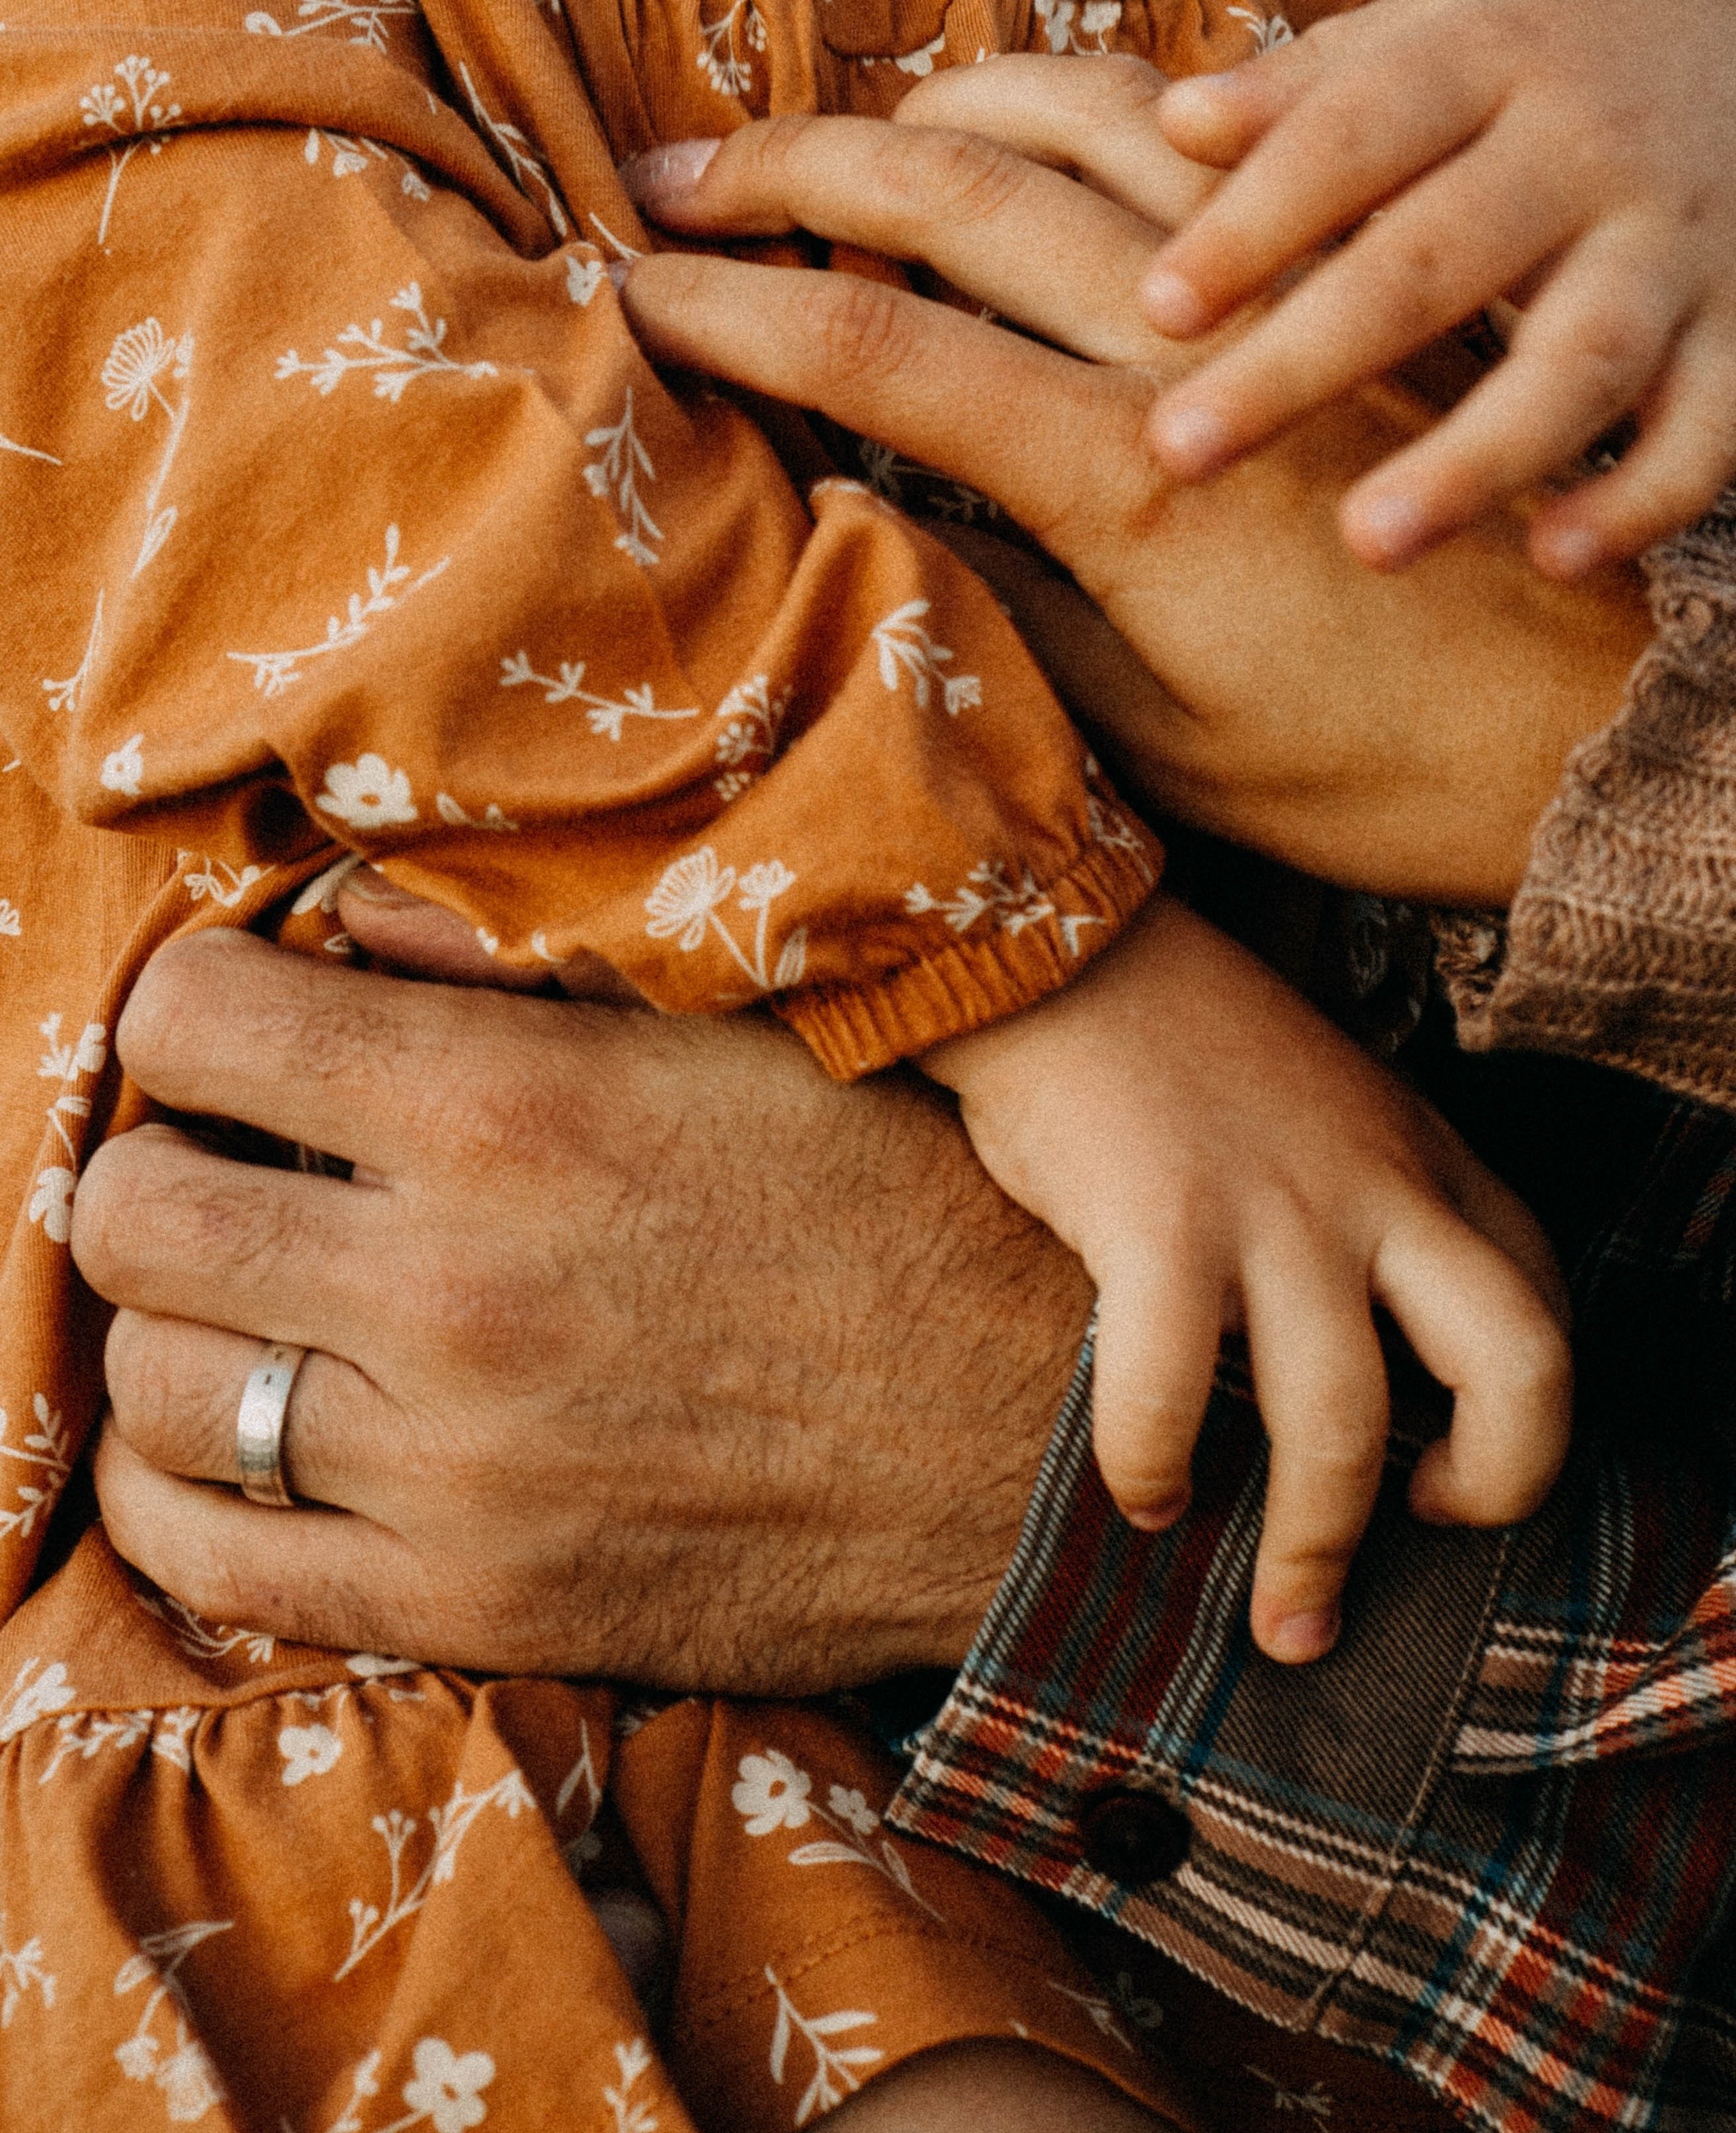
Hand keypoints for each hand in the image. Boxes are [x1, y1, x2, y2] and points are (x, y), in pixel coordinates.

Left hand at [74, 927, 1089, 1683]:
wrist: (1040, 1435)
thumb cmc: (897, 1196)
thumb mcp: (735, 1027)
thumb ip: (518, 964)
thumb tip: (333, 920)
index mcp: (508, 1106)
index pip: (192, 1020)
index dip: (194, 1012)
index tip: (242, 1035)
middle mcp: (451, 1287)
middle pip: (130, 1214)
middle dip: (157, 1170)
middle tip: (233, 1169)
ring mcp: (452, 1469)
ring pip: (152, 1388)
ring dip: (177, 1327)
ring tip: (251, 1302)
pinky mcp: (474, 1605)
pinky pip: (208, 1565)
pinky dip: (179, 1491)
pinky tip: (233, 1435)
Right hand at [620, 60, 1650, 903]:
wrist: (1603, 737)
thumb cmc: (1377, 775)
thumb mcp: (1155, 746)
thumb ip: (996, 617)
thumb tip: (854, 517)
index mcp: (1126, 475)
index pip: (873, 347)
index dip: (729, 308)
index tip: (624, 289)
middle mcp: (1199, 341)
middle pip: (955, 191)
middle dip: (790, 167)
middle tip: (669, 168)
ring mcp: (1292, 283)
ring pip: (1085, 118)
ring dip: (935, 104)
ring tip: (836, 128)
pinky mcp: (1360, 268)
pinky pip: (1217, 126)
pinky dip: (1099, 103)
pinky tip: (1034, 122)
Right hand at [925, 894, 1568, 1662]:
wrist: (1058, 949)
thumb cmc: (1180, 1048)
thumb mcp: (1331, 1110)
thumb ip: (1373, 1211)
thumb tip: (1363, 1362)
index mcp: (1425, 1161)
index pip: (1542, 1309)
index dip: (1526, 1425)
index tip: (1451, 1480)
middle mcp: (1376, 1189)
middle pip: (1522, 1368)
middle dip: (1496, 1493)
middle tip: (1424, 1539)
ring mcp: (1274, 1210)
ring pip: (1341, 1425)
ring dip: (1312, 1556)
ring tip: (1281, 1622)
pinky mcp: (1159, 1227)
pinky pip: (1167, 1396)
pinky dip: (1153, 1472)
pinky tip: (1147, 1497)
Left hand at [1136, 0, 1735, 575]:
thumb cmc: (1547, 78)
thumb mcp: (1442, 42)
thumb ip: (1310, 91)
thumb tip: (1176, 125)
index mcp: (1493, 56)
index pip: (1356, 136)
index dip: (1255, 222)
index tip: (1157, 309)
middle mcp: (1591, 148)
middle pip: (1437, 259)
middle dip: (1305, 360)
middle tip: (1183, 449)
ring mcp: (1679, 249)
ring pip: (1581, 357)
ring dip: (1476, 456)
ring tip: (1368, 541)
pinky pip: (1708, 431)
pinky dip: (1644, 500)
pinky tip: (1559, 560)